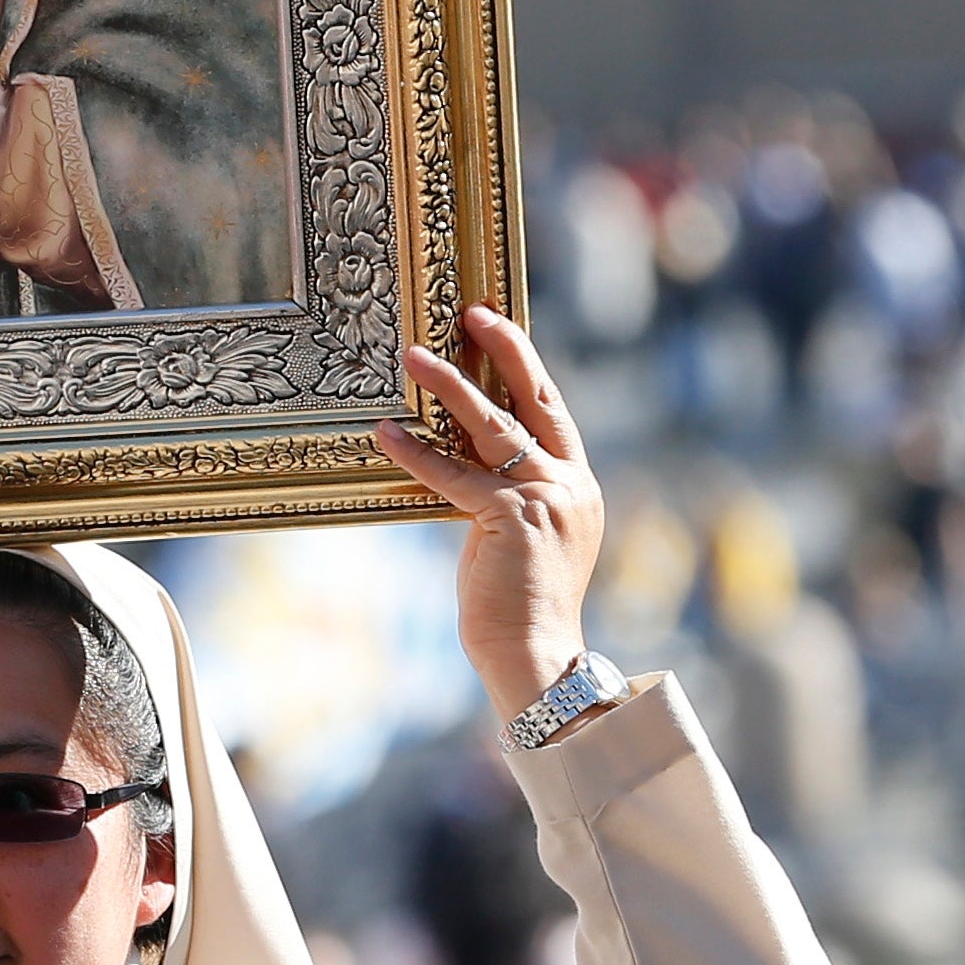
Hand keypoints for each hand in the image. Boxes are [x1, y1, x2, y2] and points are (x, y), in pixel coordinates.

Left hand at [372, 303, 604, 717]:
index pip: (552, 410)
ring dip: (450, 386)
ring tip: (412, 355)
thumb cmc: (520, 602)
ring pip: (492, 427)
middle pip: (535, 399)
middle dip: (505, 349)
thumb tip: (458, 452)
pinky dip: (417, 453)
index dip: (526, 364)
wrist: (536, 653)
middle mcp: (570, 484)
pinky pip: (454, 475)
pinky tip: (386, 432)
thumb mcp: (522, 535)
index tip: (498, 325)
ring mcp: (545, 499)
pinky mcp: (511, 519)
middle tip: (473, 311)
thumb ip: (507, 492)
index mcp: (578, 485)